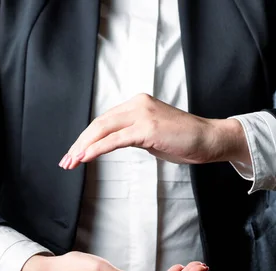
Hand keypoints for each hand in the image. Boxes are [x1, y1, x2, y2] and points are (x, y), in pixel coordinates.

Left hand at [58, 93, 248, 168]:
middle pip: (99, 123)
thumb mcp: (152, 135)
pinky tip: (85, 157)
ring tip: (71, 162)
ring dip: (84, 147)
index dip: (86, 138)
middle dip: (80, 143)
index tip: (75, 153)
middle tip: (66, 161)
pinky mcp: (147, 128)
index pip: (104, 121)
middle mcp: (137, 104)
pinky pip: (115, 140)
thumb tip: (115, 143)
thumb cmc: (184, 140)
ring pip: (103, 129)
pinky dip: (97, 149)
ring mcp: (142, 114)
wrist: (209, 139)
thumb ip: (133, 135)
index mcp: (137, 104)